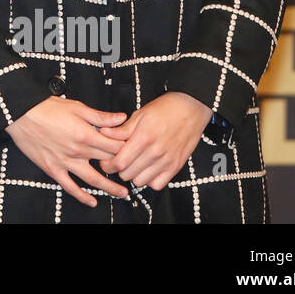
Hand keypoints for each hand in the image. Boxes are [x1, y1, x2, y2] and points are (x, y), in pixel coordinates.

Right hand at [5, 97, 130, 206]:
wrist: (20, 114)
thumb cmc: (46, 108)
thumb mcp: (77, 107)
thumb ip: (100, 116)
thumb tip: (121, 118)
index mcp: (86, 134)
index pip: (114, 146)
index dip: (127, 149)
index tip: (134, 151)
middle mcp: (78, 151)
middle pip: (107, 162)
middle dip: (123, 168)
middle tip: (133, 173)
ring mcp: (66, 162)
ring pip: (93, 179)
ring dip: (110, 188)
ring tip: (123, 193)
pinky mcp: (53, 169)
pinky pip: (70, 186)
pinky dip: (82, 196)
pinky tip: (92, 201)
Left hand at [97, 91, 212, 189]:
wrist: (190, 109)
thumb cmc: (165, 109)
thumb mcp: (139, 114)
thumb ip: (122, 129)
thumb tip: (103, 133)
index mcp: (144, 138)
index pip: (120, 162)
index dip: (108, 165)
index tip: (105, 161)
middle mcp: (155, 152)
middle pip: (127, 174)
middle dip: (118, 169)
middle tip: (117, 161)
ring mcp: (167, 161)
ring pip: (141, 181)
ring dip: (132, 175)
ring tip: (132, 164)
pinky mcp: (176, 166)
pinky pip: (157, 184)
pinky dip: (149, 180)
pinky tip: (146, 169)